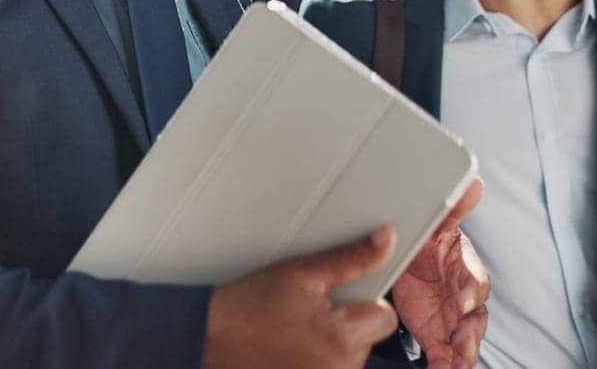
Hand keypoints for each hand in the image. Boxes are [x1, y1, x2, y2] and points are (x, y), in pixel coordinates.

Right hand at [203, 226, 400, 368]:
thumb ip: (351, 258)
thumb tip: (384, 240)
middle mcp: (339, 368)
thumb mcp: (302, 271)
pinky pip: (332, 367)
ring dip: (333, 341)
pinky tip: (293, 344)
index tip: (335, 296)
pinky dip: (318, 357)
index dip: (363, 301)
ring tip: (297, 327)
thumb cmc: (248, 304)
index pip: (385, 316)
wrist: (211, 334)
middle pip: (369, 336)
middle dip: (347, 321)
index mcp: (342, 337)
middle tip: (309, 310)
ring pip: (351, 354)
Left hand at [391, 177, 489, 368]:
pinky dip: (447, 367)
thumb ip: (451, 209)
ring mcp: (454, 319)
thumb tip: (475, 181)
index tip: (462, 302)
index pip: (476, 280)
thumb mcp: (431, 228)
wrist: (406, 264)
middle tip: (462, 343)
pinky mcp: (440, 336)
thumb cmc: (425, 245)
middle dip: (471, 332)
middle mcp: (464, 296)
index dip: (472, 292)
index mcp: (464, 268)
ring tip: (457, 364)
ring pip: (467, 339)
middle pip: (476, 317)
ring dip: (464, 353)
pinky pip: (447, 356)